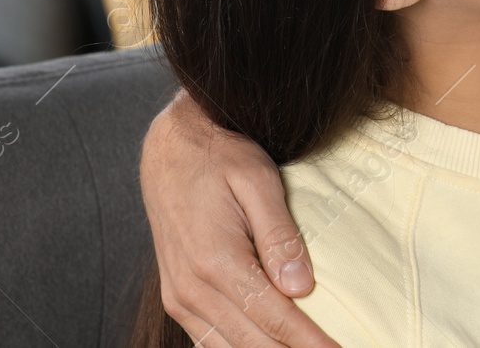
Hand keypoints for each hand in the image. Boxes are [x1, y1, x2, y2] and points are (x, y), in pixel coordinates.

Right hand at [139, 89, 339, 347]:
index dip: (309, 341)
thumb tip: (302, 287)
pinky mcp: (177, 297)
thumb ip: (279, 235)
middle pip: (252, 342)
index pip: (274, 317)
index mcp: (216, 260)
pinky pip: (208, 339)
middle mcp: (192, 287)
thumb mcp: (257, 180)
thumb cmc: (219, 158)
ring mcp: (180, 296)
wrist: (170, 150)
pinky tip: (267, 345)